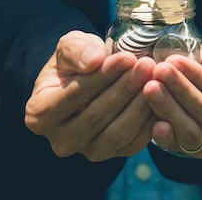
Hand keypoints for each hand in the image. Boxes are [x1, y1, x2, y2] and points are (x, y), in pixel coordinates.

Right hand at [24, 31, 155, 161]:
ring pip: (117, 133)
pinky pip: (133, 144)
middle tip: (148, 66)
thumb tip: (93, 61)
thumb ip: (76, 49)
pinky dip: (149, 123)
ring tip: (156, 79)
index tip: (127, 57)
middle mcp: (60, 140)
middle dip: (126, 88)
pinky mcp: (111, 156)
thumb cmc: (75, 61)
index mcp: (40, 114)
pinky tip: (161, 99)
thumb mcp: (69, 46)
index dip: (104, 76)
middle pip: (97, 116)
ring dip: (140, 105)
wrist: (85, 81)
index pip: (75, 94)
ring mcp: (86, 151)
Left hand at [143, 35, 201, 157]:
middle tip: (159, 70)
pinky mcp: (195, 153)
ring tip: (150, 87)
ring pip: (192, 132)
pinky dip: (165, 135)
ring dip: (169, 109)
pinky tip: (154, 121)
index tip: (176, 60)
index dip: (199, 77)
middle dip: (180, 90)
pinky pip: (177, 147)